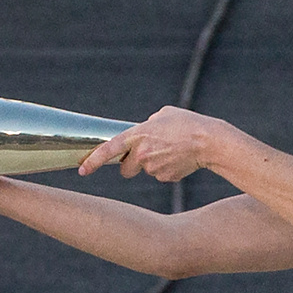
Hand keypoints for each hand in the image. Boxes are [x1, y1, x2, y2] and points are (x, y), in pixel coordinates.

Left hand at [79, 106, 232, 181]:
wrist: (210, 142)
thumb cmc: (187, 123)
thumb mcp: (164, 114)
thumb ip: (148, 123)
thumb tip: (143, 131)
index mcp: (138, 135)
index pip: (108, 150)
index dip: (93, 161)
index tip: (82, 170)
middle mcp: (142, 154)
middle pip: (125, 170)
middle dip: (130, 166)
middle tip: (143, 156)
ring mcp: (153, 168)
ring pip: (145, 171)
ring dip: (152, 164)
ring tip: (171, 151)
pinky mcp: (166, 177)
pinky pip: (160, 175)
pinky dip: (167, 169)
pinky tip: (179, 159)